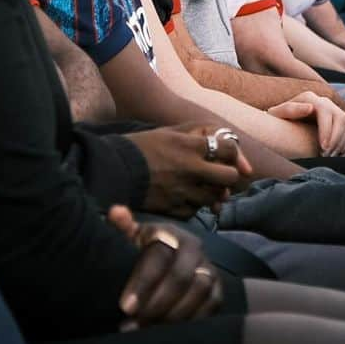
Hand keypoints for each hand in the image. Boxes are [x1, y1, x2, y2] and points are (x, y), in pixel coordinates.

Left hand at [109, 205, 223, 327]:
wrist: (171, 265)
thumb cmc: (145, 253)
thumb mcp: (133, 239)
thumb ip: (123, 228)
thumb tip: (116, 212)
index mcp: (171, 234)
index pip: (159, 256)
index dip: (143, 282)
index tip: (125, 306)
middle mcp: (194, 248)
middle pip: (181, 276)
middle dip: (157, 303)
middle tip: (134, 324)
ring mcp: (209, 269)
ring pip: (198, 291)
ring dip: (173, 315)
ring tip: (148, 330)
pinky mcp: (217, 291)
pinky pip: (211, 307)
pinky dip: (190, 321)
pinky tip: (168, 333)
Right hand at [124, 124, 251, 216]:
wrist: (112, 170)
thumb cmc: (141, 147)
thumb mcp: (168, 132)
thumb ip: (197, 135)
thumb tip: (220, 142)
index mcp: (189, 145)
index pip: (229, 148)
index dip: (232, 153)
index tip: (225, 155)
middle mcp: (191, 169)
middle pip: (229, 176)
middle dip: (227, 176)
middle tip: (218, 175)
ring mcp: (183, 191)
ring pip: (214, 197)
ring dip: (211, 193)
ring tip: (198, 186)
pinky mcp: (174, 209)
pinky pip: (195, 211)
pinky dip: (192, 206)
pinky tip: (183, 198)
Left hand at [270, 94, 344, 156]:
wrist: (284, 124)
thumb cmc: (277, 121)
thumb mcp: (277, 115)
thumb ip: (289, 110)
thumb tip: (310, 108)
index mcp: (310, 98)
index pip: (326, 111)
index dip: (327, 130)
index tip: (323, 148)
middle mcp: (325, 101)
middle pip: (340, 118)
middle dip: (336, 139)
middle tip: (326, 155)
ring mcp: (334, 109)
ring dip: (342, 142)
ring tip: (330, 156)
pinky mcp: (341, 119)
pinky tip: (338, 152)